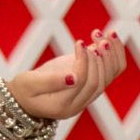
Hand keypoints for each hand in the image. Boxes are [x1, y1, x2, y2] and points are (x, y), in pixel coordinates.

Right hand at [9, 30, 128, 120]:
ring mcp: (88, 94)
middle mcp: (80, 103)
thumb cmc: (24, 89)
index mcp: (63, 105)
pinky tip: (110, 36)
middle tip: (96, 37)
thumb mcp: (29, 84)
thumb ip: (50, 81)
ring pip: (109, 76)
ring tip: (108, 33)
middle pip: (99, 81)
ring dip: (112, 54)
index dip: (84, 61)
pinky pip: (111, 71)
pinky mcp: (91, 83)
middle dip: (99, 57)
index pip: (82, 83)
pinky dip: (115, 54)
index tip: (79, 43)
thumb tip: (73, 77)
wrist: (27, 97)